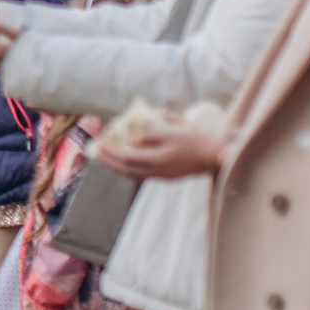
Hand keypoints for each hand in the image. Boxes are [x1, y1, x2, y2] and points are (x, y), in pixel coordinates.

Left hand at [95, 117, 222, 180]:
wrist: (213, 156)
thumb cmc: (194, 141)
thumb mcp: (171, 133)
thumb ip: (149, 137)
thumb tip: (131, 141)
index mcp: (158, 161)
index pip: (127, 158)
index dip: (111, 152)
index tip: (99, 143)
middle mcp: (157, 172)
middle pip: (127, 169)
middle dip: (109, 161)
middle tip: (95, 151)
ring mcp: (162, 176)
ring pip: (133, 174)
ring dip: (117, 165)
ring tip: (106, 156)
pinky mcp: (166, 176)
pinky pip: (142, 174)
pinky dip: (129, 168)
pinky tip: (124, 162)